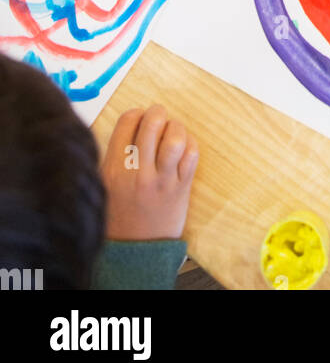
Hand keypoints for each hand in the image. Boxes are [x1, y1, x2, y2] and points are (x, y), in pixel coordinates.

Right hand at [102, 105, 198, 241]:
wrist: (135, 249)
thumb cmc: (120, 212)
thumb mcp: (105, 182)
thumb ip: (114, 154)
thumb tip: (130, 123)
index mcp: (115, 168)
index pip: (127, 121)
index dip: (136, 113)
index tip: (139, 119)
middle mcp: (138, 172)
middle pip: (152, 123)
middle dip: (157, 112)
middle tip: (158, 117)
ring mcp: (162, 180)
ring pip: (175, 137)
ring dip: (176, 127)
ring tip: (172, 132)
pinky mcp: (181, 188)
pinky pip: (192, 154)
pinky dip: (190, 144)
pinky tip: (183, 148)